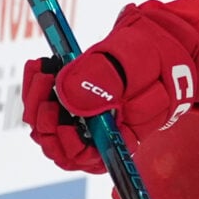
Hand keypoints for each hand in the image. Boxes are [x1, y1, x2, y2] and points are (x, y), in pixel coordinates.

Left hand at [21, 1, 198, 172]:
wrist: (162, 39)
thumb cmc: (157, 54)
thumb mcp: (137, 61)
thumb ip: (106, 79)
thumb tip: (68, 97)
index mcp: (124, 134)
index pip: (88, 158)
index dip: (67, 145)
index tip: (58, 117)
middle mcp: (104, 134)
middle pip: (61, 147)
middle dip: (44, 119)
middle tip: (46, 81)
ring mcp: (88, 120)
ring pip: (48, 130)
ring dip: (36, 102)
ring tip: (42, 70)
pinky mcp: (76, 104)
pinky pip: (46, 108)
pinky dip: (37, 89)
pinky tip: (40, 66)